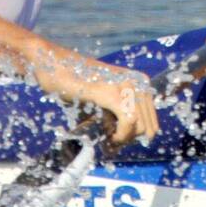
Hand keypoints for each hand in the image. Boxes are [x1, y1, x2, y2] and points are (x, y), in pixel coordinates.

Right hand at [28, 47, 159, 146]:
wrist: (54, 64)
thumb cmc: (75, 83)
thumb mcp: (104, 98)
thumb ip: (119, 114)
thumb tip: (125, 142)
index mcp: (140, 82)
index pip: (151, 121)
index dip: (134, 136)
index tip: (116, 139)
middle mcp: (138, 82)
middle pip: (148, 128)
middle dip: (129, 139)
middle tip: (110, 140)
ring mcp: (127, 86)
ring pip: (141, 128)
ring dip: (123, 139)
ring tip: (106, 136)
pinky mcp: (113, 93)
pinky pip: (129, 122)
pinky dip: (121, 135)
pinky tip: (109, 137)